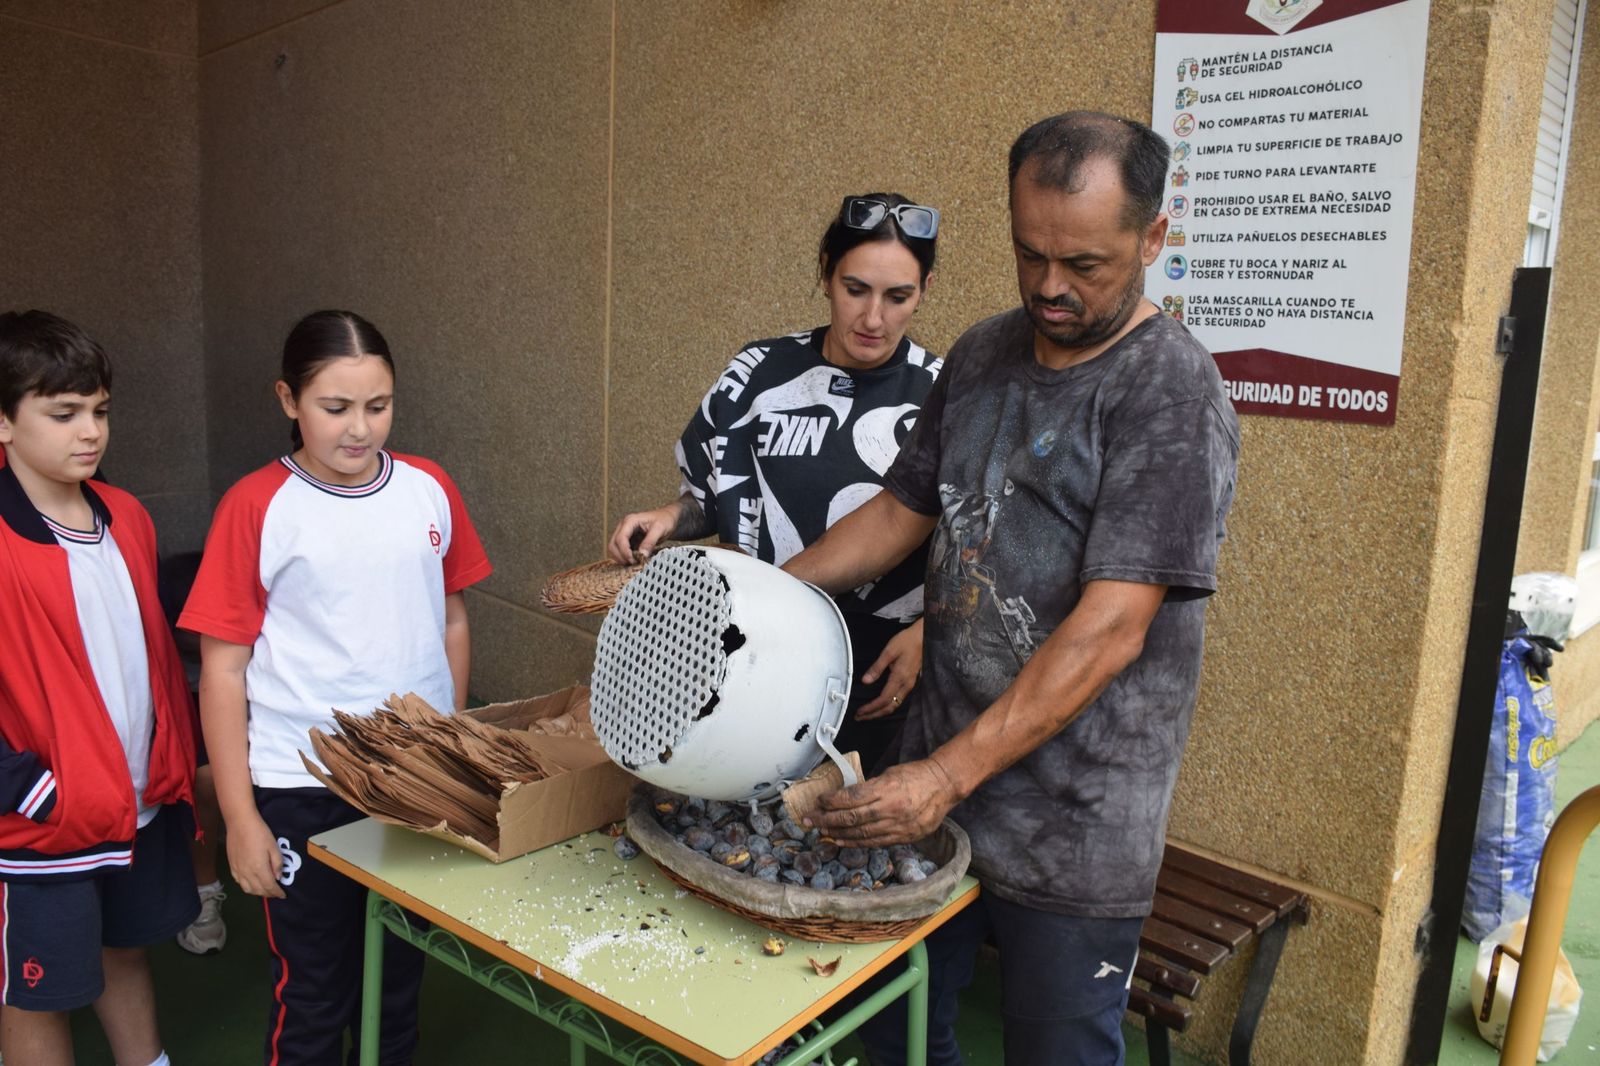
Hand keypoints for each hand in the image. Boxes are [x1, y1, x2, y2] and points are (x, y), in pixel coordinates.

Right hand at [227, 809, 285, 898]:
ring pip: (247, 889)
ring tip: (265, 890)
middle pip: (258, 890)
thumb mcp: (274, 847)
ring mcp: (238, 871)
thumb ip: (277, 864)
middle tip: (276, 893)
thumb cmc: (260, 833)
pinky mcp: (231, 867)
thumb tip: (278, 877)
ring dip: (258, 892)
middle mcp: (247, 873)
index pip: (269, 887)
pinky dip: (247, 887)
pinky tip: (252, 884)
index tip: (283, 895)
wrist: (240, 824)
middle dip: (269, 894)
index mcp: (259, 869)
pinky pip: (239, 883)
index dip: (277, 893)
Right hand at [607, 505, 678, 563]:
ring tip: (634, 563)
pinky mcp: (628, 540)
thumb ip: (650, 541)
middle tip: (633, 564)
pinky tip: (635, 561)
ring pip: (614, 549)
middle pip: (613, 544)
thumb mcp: (660, 529)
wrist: (668, 518)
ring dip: (621, 558)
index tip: (633, 561)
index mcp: (630, 521)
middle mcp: (624, 526)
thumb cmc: (664, 520)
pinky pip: (621, 551)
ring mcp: (624, 533)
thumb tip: (642, 555)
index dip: (624, 551)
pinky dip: (625, 557)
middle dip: (620, 556)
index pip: (620, 538)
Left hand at [808, 757, 958, 845]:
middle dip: (826, 819)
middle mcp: (891, 809)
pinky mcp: (904, 837)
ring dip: (837, 833)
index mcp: (886, 788)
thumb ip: (869, 788)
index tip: (818, 802)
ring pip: (860, 833)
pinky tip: (841, 841)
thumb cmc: (915, 775)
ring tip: (822, 831)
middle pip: (851, 818)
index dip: (830, 801)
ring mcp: (898, 825)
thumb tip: (844, 798)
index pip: (850, 797)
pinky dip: (856, 842)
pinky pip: (875, 842)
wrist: (944, 785)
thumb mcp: (889, 774)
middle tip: (809, 820)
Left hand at [855, 619, 922, 720]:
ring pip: (895, 705)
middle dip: (874, 714)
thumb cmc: (907, 641)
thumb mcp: (889, 651)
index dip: (871, 708)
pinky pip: (899, 699)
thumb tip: (865, 681)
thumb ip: (877, 667)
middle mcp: (906, 684)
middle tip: (860, 717)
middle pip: (890, 707)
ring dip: (881, 711)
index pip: (883, 700)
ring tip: (868, 713)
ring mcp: (910, 684)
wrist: (924, 636)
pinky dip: (888, 705)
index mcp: (900, 677)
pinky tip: (880, 704)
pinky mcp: (911, 682)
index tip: (860, 712)